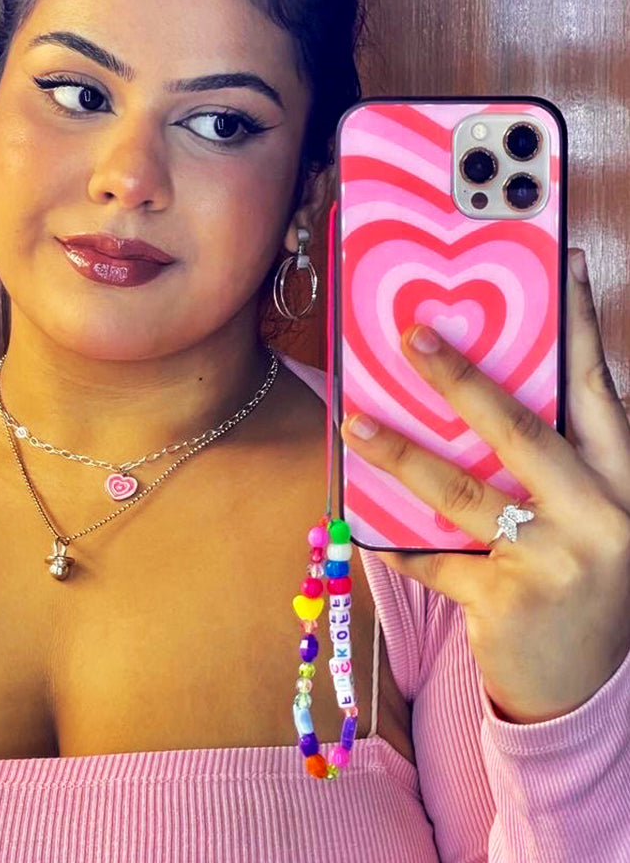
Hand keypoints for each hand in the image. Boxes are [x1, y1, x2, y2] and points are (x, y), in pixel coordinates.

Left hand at [340, 248, 629, 723]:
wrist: (587, 692)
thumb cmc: (580, 583)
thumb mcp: (586, 516)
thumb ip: (552, 463)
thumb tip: (476, 395)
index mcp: (621, 483)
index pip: (598, 390)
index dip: (580, 325)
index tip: (561, 263)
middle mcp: (600, 516)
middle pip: (521, 432)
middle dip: (461, 379)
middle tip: (411, 334)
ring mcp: (555, 562)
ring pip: (462, 492)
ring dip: (401, 452)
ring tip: (353, 421)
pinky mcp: (507, 603)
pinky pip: (434, 560)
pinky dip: (395, 541)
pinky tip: (360, 521)